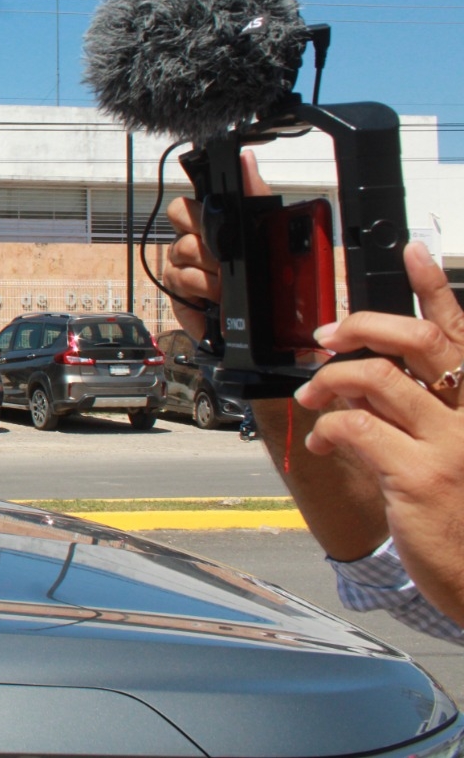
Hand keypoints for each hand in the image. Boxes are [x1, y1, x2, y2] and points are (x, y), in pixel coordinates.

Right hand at [162, 150, 270, 339]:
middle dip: (205, 238)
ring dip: (211, 270)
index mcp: (208, 225)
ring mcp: (179, 268)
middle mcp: (189, 242)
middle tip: (226, 254)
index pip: (184, 205)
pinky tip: (218, 299)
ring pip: (182, 252)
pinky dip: (205, 291)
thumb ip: (255, 192)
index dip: (195, 211)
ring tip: (230, 283)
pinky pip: (181, 282)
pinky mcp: (177, 294)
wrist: (266, 326)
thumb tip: (245, 158)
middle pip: (177, 222)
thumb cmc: (264, 275)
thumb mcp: (265, 226)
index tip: (212, 220)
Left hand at [297, 241, 463, 622]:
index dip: (434, 287)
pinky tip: (324, 441)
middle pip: (416, 341)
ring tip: (312, 394)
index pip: (458, 332)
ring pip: (375, 377)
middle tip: (327, 335)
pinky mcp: (418, 476)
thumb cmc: (462, 512)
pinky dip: (327, 427)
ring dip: (329, 379)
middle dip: (361, 325)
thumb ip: (413, 407)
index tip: (411, 249)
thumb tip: (359, 375)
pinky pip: (354, 426)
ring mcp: (450, 444)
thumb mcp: (446, 447)